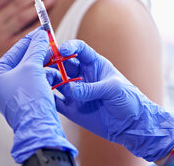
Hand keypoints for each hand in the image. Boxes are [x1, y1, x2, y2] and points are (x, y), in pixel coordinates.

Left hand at [0, 29, 76, 163]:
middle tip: (51, 43)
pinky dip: (44, 77)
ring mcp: (11, 95)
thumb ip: (36, 48)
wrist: (38, 127)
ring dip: (43, 65)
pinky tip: (55, 73)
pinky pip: (34, 84)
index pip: (13, 51)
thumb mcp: (32, 67)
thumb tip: (41, 35)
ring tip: (55, 57)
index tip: (42, 32)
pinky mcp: (24, 102)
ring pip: (29, 72)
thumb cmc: (29, 97)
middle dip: (38, 53)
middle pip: (21, 61)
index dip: (29, 40)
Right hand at [47, 40, 173, 161]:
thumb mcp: (113, 89)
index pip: (80, 49)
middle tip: (43, 62)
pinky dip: (48, 97)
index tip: (62, 50)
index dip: (70, 47)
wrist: (132, 125)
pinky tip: (41, 95)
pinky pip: (56, 101)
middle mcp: (82, 76)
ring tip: (42, 80)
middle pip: (63, 63)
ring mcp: (76, 92)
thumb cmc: (129, 100)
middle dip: (52, 61)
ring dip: (48, 78)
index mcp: (95, 65)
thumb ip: (91, 88)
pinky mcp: (72, 108)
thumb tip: (70, 90)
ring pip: (56, 80)